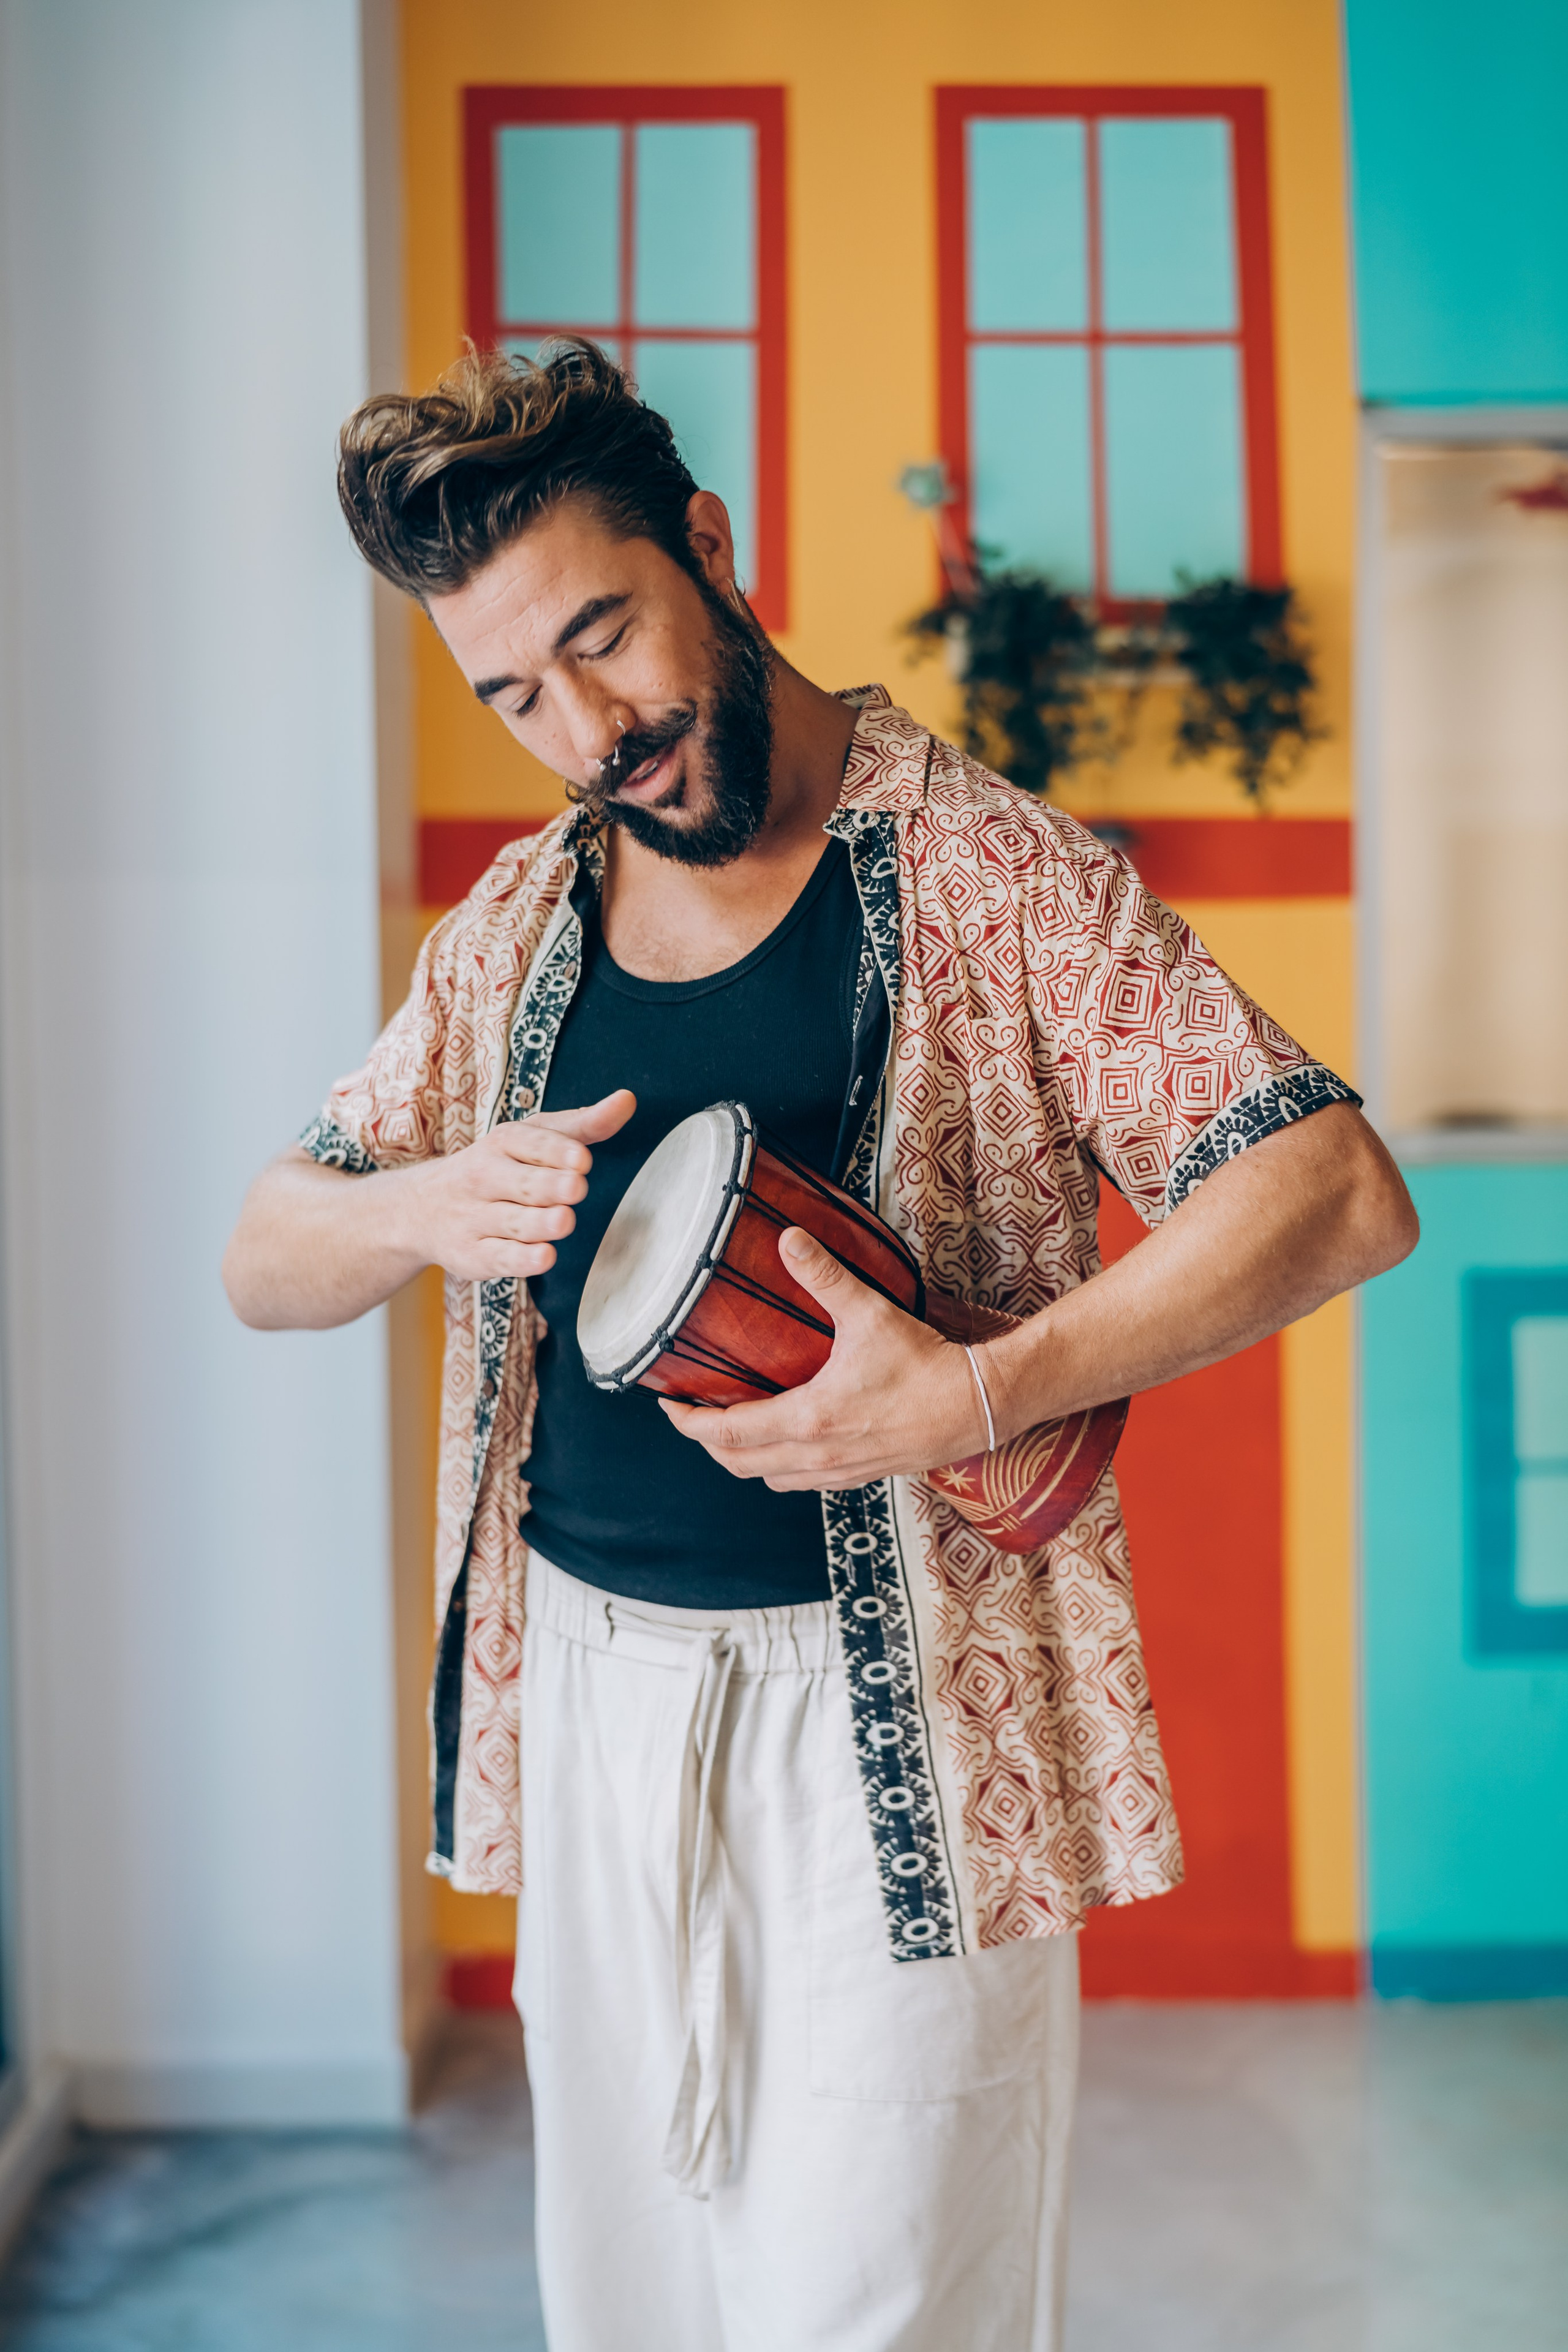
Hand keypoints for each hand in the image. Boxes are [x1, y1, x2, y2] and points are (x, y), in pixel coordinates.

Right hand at [392, 1089, 634, 1281]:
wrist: (423, 1207)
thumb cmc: (498, 1166)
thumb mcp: (533, 1137)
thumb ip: (583, 1124)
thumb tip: (628, 1100)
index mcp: (503, 1143)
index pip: (531, 1144)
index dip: (557, 1151)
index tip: (582, 1158)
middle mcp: (485, 1178)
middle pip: (524, 1184)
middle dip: (550, 1186)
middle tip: (575, 1188)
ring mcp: (476, 1218)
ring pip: (513, 1222)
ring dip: (539, 1223)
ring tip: (563, 1220)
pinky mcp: (473, 1255)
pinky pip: (500, 1258)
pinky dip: (522, 1260)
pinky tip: (544, 1256)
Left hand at [659, 1227, 987, 1488]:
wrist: (978, 1407)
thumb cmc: (925, 1365)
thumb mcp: (870, 1313)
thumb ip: (825, 1276)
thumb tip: (788, 1239)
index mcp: (807, 1419)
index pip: (727, 1433)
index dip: (688, 1422)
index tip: (669, 1404)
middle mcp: (815, 1456)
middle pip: (738, 1464)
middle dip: (707, 1443)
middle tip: (691, 1414)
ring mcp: (837, 1472)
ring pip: (768, 1479)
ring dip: (742, 1458)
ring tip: (731, 1427)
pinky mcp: (859, 1476)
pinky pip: (800, 1482)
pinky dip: (778, 1467)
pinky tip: (784, 1441)